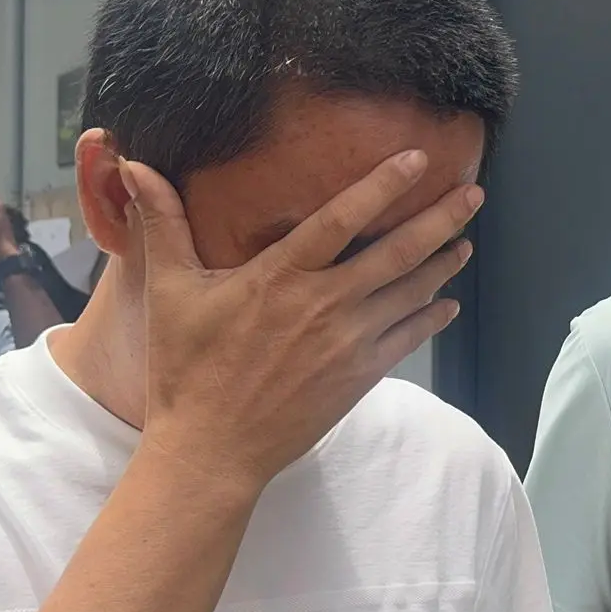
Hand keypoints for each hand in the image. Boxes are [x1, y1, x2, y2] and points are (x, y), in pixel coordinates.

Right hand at [122, 150, 479, 490]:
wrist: (211, 451)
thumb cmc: (187, 370)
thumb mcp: (168, 291)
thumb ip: (163, 224)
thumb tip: (137, 166)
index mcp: (280, 276)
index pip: (342, 218)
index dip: (383, 185)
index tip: (418, 160)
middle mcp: (323, 305)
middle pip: (397, 252)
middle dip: (441, 220)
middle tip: (473, 194)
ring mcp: (347, 344)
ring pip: (410, 294)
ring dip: (442, 265)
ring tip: (464, 242)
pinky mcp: (358, 377)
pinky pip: (407, 339)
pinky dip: (431, 317)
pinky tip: (446, 303)